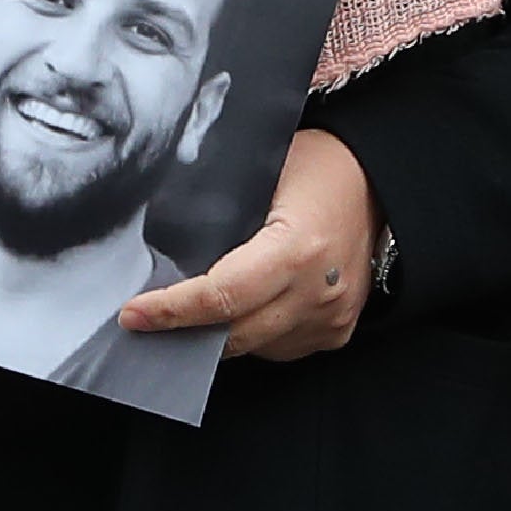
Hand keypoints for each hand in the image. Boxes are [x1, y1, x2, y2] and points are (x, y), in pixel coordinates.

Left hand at [118, 129, 376, 361]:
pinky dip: (253, 333)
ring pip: (254, 347)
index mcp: (296, 249)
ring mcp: (331, 317)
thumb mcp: (260, 172)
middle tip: (147, 317)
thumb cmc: (316, 162)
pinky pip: (279, 347)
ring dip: (218, 334)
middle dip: (185, 330)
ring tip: (192, 308)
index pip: (221, 296)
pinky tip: (241, 308)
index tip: (133, 315)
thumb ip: (218, 211)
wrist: (377, 177)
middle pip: (234, 333)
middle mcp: (317, 292)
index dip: (171, 309)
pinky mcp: (336, 330)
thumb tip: (162, 244)